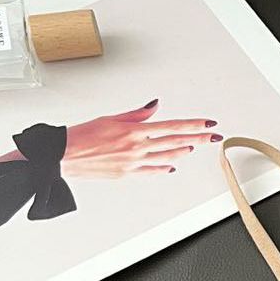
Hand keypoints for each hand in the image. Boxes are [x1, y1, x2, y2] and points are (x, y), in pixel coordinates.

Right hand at [58, 100, 220, 178]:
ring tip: (195, 146)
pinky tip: (173, 164)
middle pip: (176, 141)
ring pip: (168, 156)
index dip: (193, 126)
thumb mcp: (110, 119)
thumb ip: (137, 115)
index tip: (208, 124)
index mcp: (134, 131)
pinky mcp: (129, 174)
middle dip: (198, 138)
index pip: (172, 126)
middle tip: (214, 136)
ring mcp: (135, 163)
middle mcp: (138, 147)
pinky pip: (153, 170)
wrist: (64, 156)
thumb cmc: (81, 135)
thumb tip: (155, 106)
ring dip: (183, 151)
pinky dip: (165, 166)